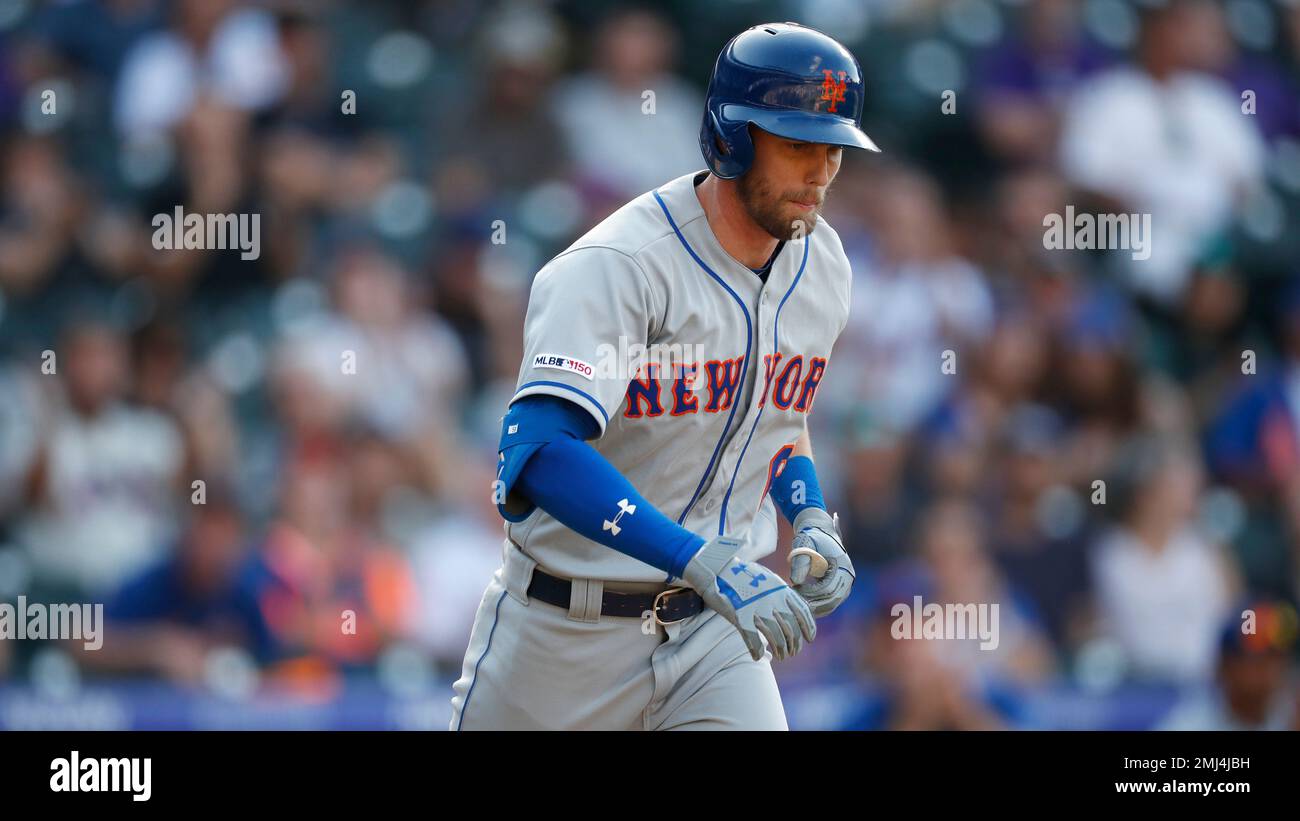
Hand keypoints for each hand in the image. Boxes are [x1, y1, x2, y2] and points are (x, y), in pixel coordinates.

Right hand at [682, 536, 815, 661]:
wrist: (717, 567)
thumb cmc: (741, 574)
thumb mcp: (766, 578)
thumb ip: (779, 593)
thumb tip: (788, 609)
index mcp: (780, 589)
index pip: (802, 612)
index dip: (808, 627)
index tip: (809, 639)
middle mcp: (772, 599)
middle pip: (790, 628)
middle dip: (794, 644)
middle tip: (792, 652)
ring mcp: (757, 608)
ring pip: (775, 637)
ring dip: (780, 650)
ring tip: (781, 656)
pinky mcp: (740, 616)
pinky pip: (752, 640)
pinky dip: (757, 651)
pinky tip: (757, 656)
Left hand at [788, 508, 853, 617]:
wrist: (820, 532)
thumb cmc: (811, 537)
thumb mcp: (804, 545)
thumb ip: (800, 562)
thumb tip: (796, 581)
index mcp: (843, 565)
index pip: (828, 588)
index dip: (811, 592)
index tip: (795, 589)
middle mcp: (848, 576)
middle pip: (831, 599)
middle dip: (812, 602)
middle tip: (793, 599)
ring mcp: (846, 584)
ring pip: (831, 604)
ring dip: (814, 606)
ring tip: (796, 600)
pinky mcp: (840, 589)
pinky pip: (830, 603)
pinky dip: (817, 606)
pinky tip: (802, 602)